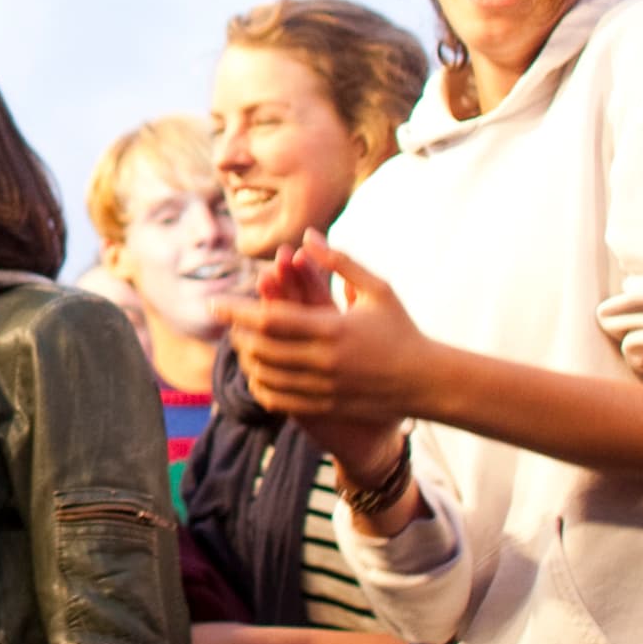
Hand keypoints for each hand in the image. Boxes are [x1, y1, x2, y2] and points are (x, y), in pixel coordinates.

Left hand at [214, 230, 422, 464]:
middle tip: (227, 322)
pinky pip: (280, 401)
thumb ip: (339, 262)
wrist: (427, 381)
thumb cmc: (402, 330)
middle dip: (237, 334)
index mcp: (333, 328)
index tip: (216, 303)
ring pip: (266, 377)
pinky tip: (257, 374)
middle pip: (261, 349)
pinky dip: (261, 387)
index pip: (270, 319)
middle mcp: (324, 361)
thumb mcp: (378, 289)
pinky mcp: (326, 407)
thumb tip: (307, 236)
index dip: (238, 311)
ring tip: (239, 344)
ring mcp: (324, 388)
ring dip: (246, 360)